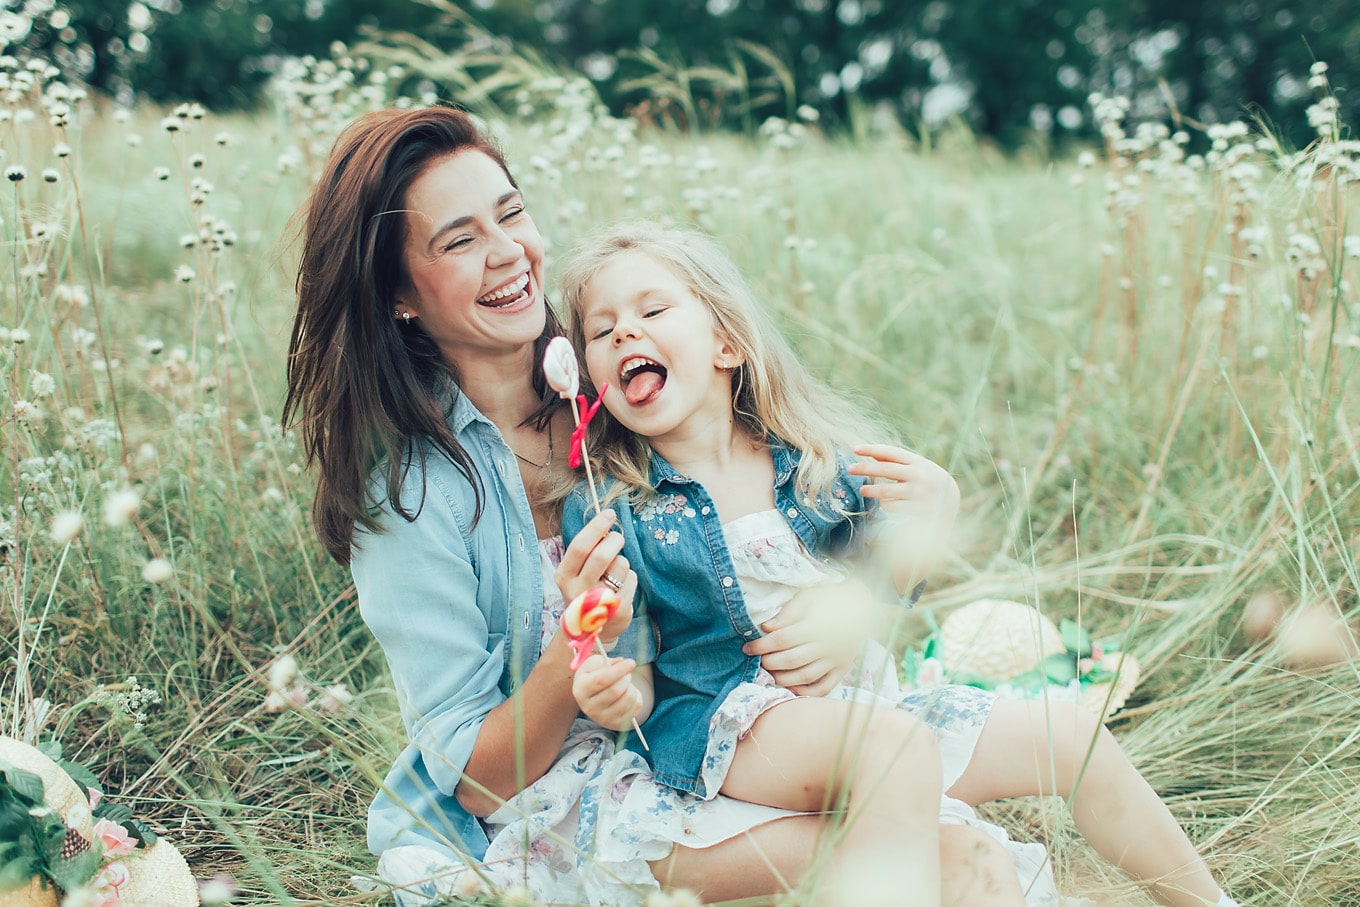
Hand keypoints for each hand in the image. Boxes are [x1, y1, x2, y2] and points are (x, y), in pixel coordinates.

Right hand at [555, 508, 638, 634]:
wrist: (588, 630)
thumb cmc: (585, 589)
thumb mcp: (576, 572)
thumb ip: (587, 550)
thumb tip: (605, 524)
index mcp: (564, 576)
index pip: (580, 547)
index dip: (596, 527)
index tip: (609, 514)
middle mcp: (579, 590)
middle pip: (602, 556)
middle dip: (615, 540)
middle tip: (617, 538)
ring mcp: (599, 602)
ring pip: (621, 565)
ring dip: (622, 562)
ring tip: (614, 574)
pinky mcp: (618, 610)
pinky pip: (632, 579)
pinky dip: (629, 578)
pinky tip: (620, 589)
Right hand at [572, 654, 642, 730]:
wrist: (593, 697)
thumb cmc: (593, 676)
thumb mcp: (594, 664)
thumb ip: (606, 661)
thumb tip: (621, 662)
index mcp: (581, 689)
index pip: (601, 680)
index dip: (619, 670)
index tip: (631, 662)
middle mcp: (589, 707)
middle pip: (615, 690)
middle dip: (626, 677)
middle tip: (627, 673)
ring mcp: (602, 718)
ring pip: (628, 699)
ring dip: (632, 687)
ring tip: (626, 683)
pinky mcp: (616, 724)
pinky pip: (635, 708)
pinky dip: (637, 697)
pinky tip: (628, 693)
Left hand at [742, 576, 875, 696]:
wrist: (862, 605)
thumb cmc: (830, 598)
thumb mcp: (808, 596)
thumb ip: (788, 612)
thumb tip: (766, 627)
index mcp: (816, 625)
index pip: (782, 639)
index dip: (761, 645)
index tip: (747, 648)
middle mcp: (827, 645)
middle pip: (791, 660)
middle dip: (769, 662)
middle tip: (758, 660)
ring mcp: (836, 659)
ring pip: (805, 676)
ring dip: (783, 678)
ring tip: (770, 673)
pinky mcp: (842, 668)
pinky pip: (825, 686)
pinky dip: (807, 691)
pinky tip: (792, 688)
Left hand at [848, 445, 958, 586]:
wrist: (952, 503)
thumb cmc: (929, 481)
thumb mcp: (919, 468)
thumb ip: (899, 462)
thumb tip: (873, 454)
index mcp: (919, 462)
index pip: (892, 452)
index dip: (872, 449)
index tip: (855, 448)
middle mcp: (920, 476)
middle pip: (886, 469)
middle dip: (865, 468)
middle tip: (850, 469)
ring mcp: (919, 494)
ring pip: (886, 491)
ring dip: (871, 490)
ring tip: (863, 490)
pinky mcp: (918, 510)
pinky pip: (892, 507)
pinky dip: (885, 505)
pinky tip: (886, 504)